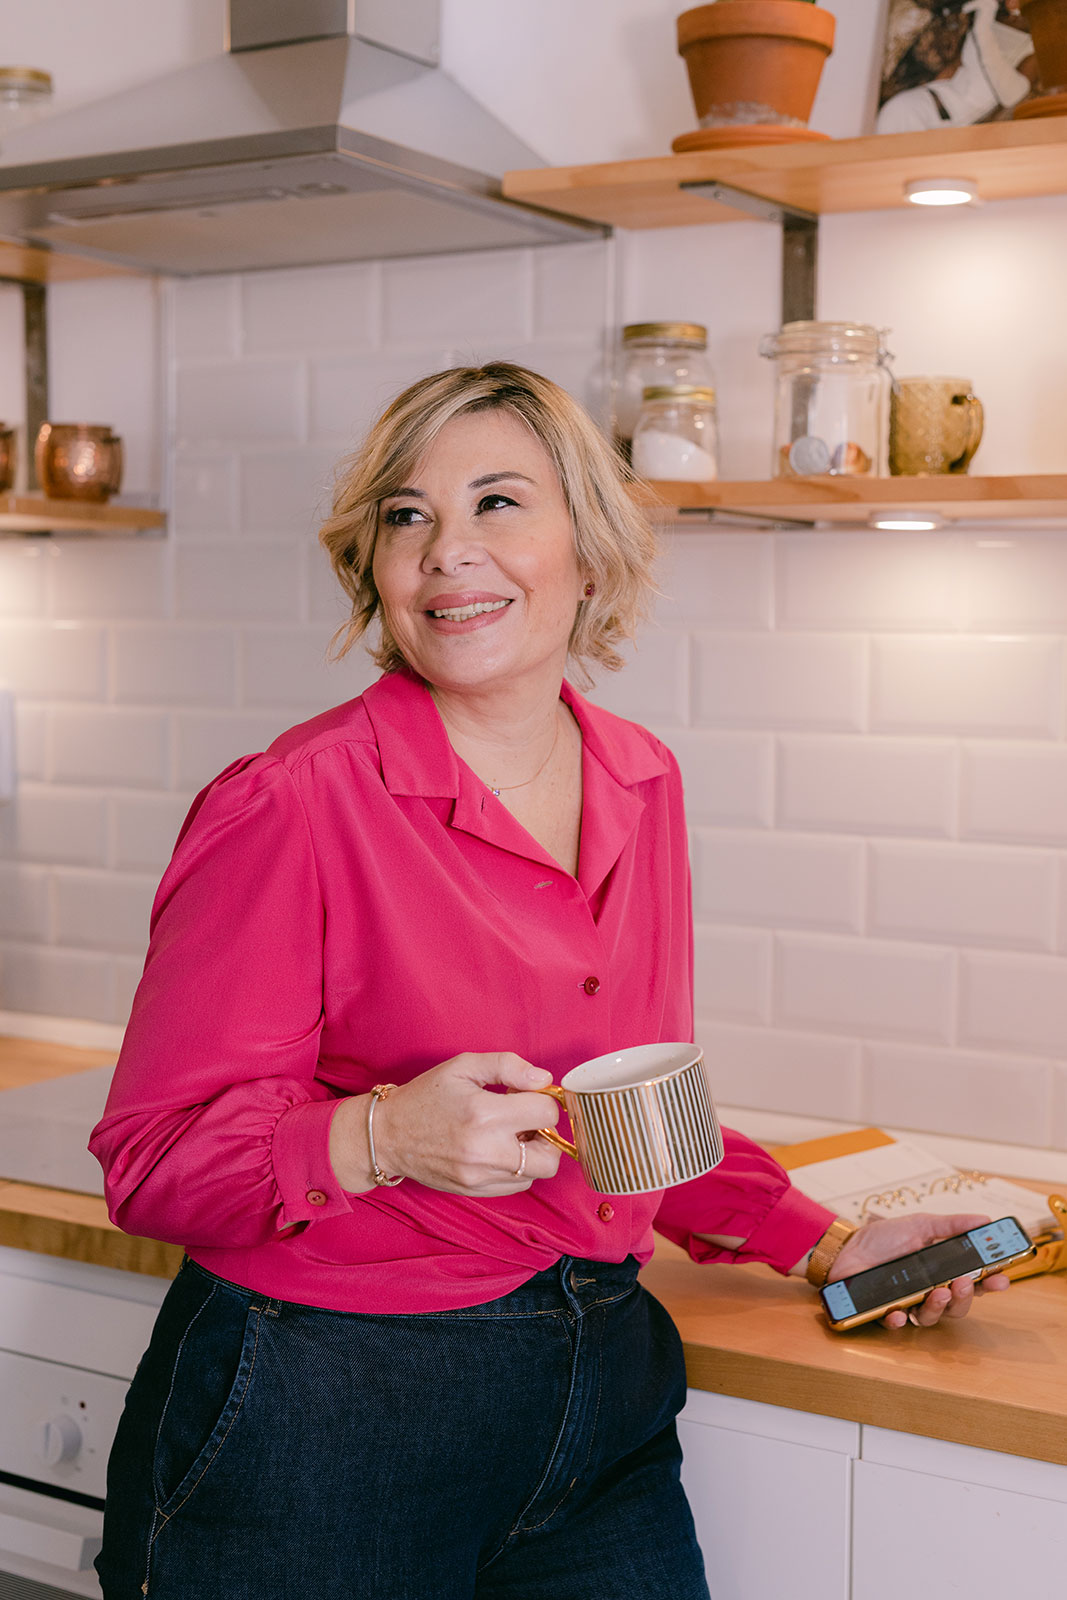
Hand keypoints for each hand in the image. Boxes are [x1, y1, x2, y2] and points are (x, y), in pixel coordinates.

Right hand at [328, 1053, 562, 1195]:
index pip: (547, 1112)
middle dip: (546, 1134)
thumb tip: (543, 1079)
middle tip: (526, 1120)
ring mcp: (480, 1176)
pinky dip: (516, 1169)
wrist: (387, 1135)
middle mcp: (486, 1151)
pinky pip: (516, 1186)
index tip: (525, 1094)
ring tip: (508, 1135)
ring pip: (536, 1173)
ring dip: (531, 1153)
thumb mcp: (463, 1066)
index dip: (542, 1099)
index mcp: (485, 1113)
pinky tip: (497, 1150)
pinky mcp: (475, 1191)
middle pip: (551, 1156)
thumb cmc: (425, 1096)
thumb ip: (508, 1065)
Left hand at [828, 1212, 1010, 1330]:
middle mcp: (928, 1291)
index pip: (972, 1282)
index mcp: (940, 1271)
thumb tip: (984, 1220)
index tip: (1002, 1279)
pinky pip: (898, 1324)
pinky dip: (900, 1320)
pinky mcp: (885, 1313)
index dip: (990, 1284)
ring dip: (938, 1307)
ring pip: (932, 1318)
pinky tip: (899, 1312)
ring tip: (937, 1291)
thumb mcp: (919, 1225)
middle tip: (963, 1283)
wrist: (845, 1246)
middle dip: (965, 1297)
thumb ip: (951, 1226)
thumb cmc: (882, 1238)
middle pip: (957, 1306)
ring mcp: (908, 1304)